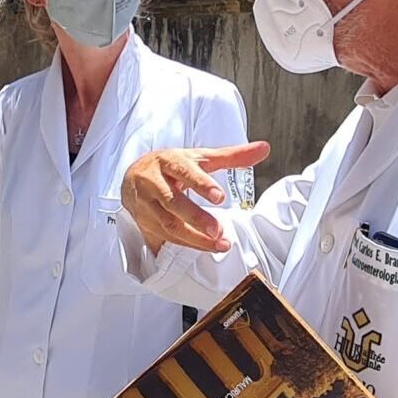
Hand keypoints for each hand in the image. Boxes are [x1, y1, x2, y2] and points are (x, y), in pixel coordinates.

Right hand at [121, 141, 269, 253]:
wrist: (133, 175)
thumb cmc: (171, 166)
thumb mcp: (199, 157)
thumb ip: (231, 156)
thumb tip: (264, 148)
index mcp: (168, 161)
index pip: (183, 171)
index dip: (200, 184)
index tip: (220, 197)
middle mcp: (153, 181)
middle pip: (172, 201)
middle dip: (196, 218)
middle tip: (219, 230)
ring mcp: (145, 204)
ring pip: (167, 224)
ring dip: (193, 238)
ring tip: (218, 244)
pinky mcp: (143, 222)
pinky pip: (163, 237)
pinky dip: (184, 245)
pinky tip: (202, 248)